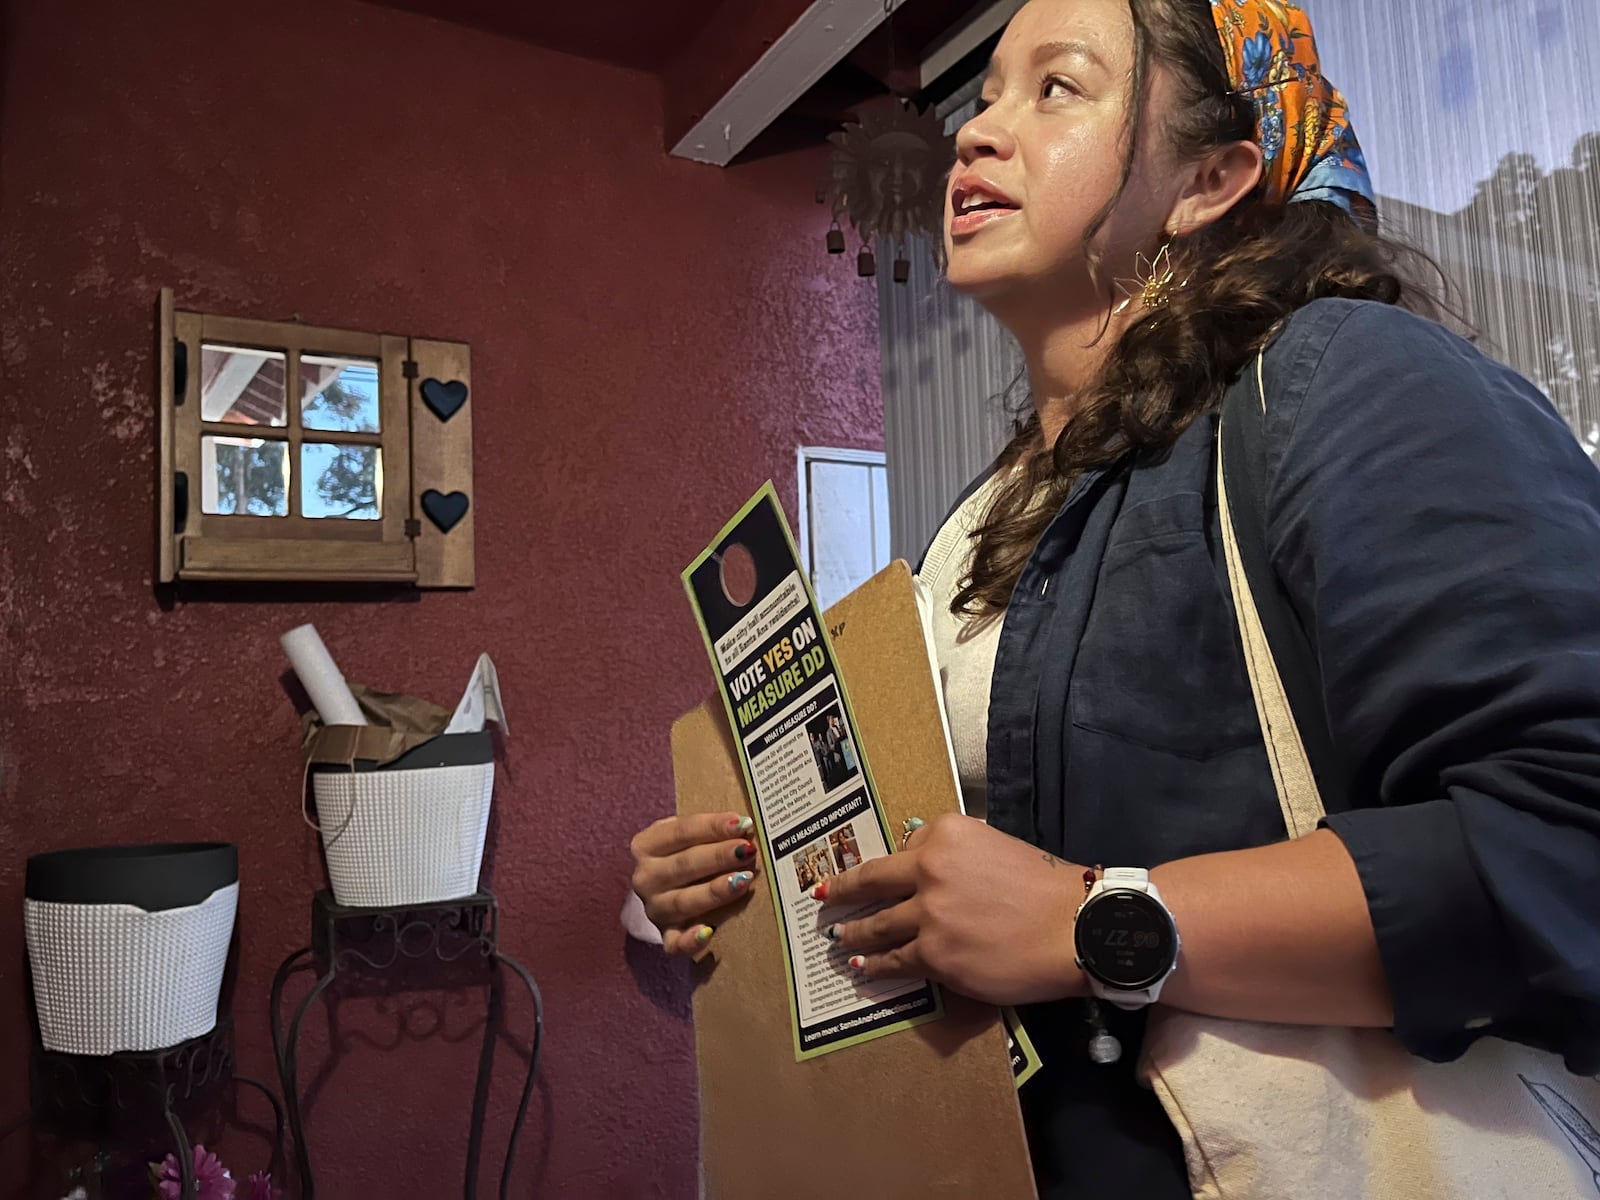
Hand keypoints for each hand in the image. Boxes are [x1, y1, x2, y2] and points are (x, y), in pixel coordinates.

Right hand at [630, 811, 760, 956]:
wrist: (667, 885)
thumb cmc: (686, 851)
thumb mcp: (688, 834)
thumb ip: (711, 829)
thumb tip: (745, 824)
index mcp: (646, 845)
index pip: (681, 832)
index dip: (712, 827)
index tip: (741, 824)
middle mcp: (646, 878)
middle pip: (684, 865)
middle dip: (719, 856)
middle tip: (747, 850)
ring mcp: (655, 909)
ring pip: (684, 901)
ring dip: (715, 891)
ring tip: (743, 881)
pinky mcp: (666, 935)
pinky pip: (676, 943)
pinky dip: (690, 940)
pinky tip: (708, 932)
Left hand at [819, 814, 1086, 1005]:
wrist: (1077, 928)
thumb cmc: (1048, 888)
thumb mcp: (997, 846)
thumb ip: (956, 855)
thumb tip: (923, 869)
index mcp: (946, 835)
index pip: (903, 850)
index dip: (882, 868)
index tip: (861, 875)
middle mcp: (929, 869)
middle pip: (872, 882)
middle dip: (841, 891)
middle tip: (823, 897)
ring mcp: (928, 914)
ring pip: (878, 925)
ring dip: (854, 934)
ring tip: (838, 940)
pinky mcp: (935, 955)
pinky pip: (896, 961)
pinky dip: (876, 966)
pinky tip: (864, 968)